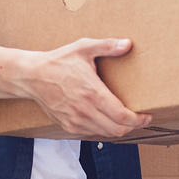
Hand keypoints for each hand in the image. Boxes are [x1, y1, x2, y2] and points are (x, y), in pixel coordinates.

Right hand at [20, 38, 151, 139]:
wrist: (31, 77)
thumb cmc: (58, 61)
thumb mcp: (83, 48)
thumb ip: (107, 46)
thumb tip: (127, 44)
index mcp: (92, 93)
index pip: (121, 116)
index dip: (138, 120)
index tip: (146, 116)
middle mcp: (85, 110)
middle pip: (117, 130)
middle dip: (131, 127)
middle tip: (138, 119)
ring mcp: (75, 120)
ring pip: (105, 134)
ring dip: (117, 129)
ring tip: (124, 119)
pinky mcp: (68, 126)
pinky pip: (91, 134)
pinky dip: (102, 130)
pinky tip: (105, 119)